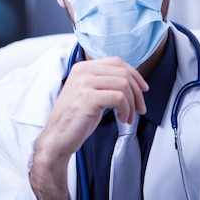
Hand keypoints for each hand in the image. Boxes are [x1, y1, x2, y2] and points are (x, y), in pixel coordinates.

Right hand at [29, 56, 147, 199]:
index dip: (135, 74)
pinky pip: (119, 98)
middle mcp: (82, 72)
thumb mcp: (89, 94)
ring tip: (127, 117)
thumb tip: (132, 82)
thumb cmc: (75, 119)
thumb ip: (104, 83)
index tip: (143, 89)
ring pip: (123, 84)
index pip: (117, 62)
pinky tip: (121, 118)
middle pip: (123, 72)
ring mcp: (84, 84)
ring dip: (132, 104)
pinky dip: (126, 109)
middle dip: (137, 92)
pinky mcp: (88, 98)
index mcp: (83, 67)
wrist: (57, 138)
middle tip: (140, 108)